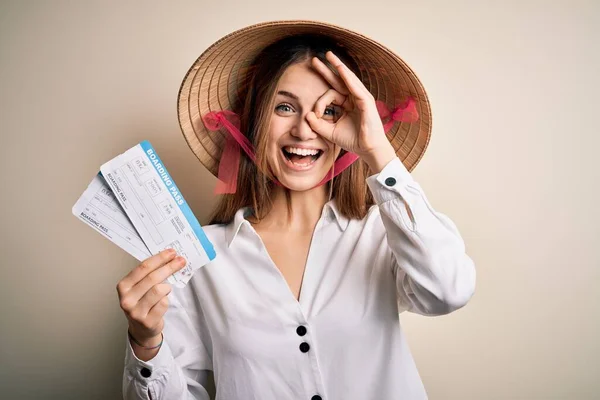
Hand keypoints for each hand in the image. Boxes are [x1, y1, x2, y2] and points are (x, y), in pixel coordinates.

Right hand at [116, 249, 186, 351]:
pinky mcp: (147, 321)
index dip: (159, 258)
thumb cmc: (142, 303)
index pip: (143, 267)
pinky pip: (164, 303)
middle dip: (169, 267)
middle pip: (152, 278)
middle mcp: (127, 299)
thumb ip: (149, 274)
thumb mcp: (139, 287)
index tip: (171, 252)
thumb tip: (169, 257)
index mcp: (123, 286)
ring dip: (167, 287)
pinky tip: (162, 302)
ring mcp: (135, 311)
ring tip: (166, 289)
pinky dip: (166, 300)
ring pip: (159, 290)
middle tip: (180, 261)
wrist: (141, 329)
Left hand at [306, 51, 395, 170]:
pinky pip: (355, 87)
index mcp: (347, 104)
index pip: (330, 94)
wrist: (368, 149)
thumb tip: (307, 114)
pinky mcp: (366, 101)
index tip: (316, 115)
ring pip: (347, 79)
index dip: (320, 103)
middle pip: (338, 80)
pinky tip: (341, 69)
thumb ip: (317, 124)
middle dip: (326, 69)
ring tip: (329, 55)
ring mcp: (361, 98)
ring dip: (338, 66)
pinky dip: (348, 77)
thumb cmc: (353, 140)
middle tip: (314, 59)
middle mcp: (354, 98)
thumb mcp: (330, 132)